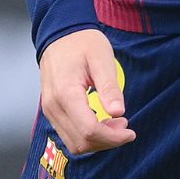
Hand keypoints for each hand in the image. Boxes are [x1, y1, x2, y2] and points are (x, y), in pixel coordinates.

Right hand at [40, 29, 136, 153]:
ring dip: (98, 141)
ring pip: (73, 143)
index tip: (130, 132)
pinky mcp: (52, 111)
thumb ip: (109, 87)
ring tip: (115, 124)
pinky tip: (102, 122)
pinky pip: (69, 134)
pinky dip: (87, 136)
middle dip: (107, 140)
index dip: (112, 137)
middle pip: (81, 142)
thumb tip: (118, 112)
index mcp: (66, 93)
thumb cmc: (82, 43)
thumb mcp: (102, 59)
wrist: (60, 35)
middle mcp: (53, 106)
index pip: (88, 130)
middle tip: (125, 126)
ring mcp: (49, 110)